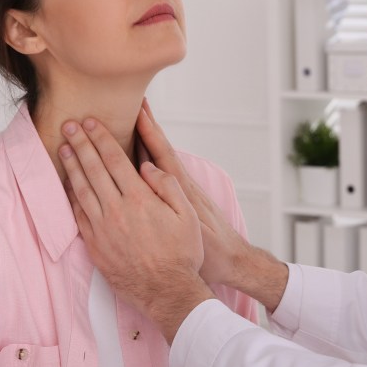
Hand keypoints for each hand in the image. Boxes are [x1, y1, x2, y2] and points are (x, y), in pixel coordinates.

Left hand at [59, 117, 213, 341]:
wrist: (168, 292)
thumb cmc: (182, 254)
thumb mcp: (187, 216)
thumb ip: (168, 186)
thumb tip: (148, 167)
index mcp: (140, 199)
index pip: (115, 160)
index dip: (100, 138)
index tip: (89, 123)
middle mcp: (117, 211)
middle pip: (93, 169)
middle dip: (80, 144)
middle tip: (68, 126)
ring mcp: (103, 229)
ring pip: (81, 190)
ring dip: (71, 166)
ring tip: (64, 148)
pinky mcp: (95, 246)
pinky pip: (78, 215)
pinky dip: (71, 196)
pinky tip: (68, 185)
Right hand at [134, 99, 250, 286]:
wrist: (233, 263)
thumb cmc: (213, 253)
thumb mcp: (192, 228)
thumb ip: (173, 200)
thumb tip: (148, 173)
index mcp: (184, 190)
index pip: (163, 153)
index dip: (151, 132)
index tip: (139, 109)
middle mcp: (182, 187)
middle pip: (160, 150)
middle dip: (146, 127)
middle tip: (132, 102)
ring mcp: (182, 193)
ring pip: (160, 161)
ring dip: (147, 140)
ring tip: (133, 120)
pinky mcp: (183, 201)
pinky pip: (162, 174)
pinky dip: (151, 160)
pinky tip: (139, 155)